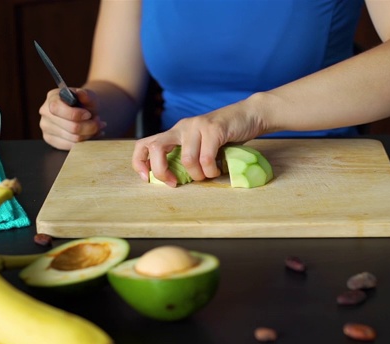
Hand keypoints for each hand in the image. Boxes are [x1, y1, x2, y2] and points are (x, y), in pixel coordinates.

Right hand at [39, 88, 106, 149]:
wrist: (84, 113)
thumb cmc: (85, 104)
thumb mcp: (89, 96)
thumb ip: (86, 95)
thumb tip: (80, 93)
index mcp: (52, 98)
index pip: (57, 108)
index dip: (76, 114)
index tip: (88, 114)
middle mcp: (45, 112)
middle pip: (71, 127)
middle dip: (90, 126)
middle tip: (98, 121)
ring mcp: (46, 127)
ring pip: (74, 138)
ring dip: (90, 134)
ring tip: (97, 127)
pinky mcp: (50, 139)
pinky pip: (71, 146)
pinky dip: (84, 142)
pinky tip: (90, 134)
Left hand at [132, 98, 264, 186]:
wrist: (249, 114)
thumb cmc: (225, 135)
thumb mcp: (200, 144)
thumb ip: (188, 156)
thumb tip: (175, 179)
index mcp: (175, 132)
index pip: (145, 144)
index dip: (140, 163)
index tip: (148, 179)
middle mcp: (182, 127)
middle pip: (157, 148)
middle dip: (162, 171)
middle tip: (174, 183)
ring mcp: (197, 126)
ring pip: (187, 159)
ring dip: (197, 175)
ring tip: (207, 176)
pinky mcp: (214, 129)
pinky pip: (206, 157)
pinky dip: (211, 170)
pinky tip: (217, 170)